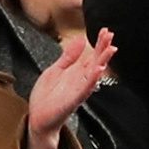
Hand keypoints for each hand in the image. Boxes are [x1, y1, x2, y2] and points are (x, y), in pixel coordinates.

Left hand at [22, 28, 118, 148]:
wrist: (37, 117)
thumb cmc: (47, 96)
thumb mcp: (56, 69)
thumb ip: (68, 55)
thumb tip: (80, 40)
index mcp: (76, 72)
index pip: (91, 55)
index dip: (99, 43)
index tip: (105, 31)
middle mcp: (80, 81)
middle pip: (96, 61)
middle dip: (104, 48)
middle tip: (110, 35)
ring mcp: (78, 90)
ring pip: (94, 74)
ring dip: (103, 62)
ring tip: (110, 50)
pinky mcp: (72, 100)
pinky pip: (84, 89)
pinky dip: (92, 80)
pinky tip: (98, 70)